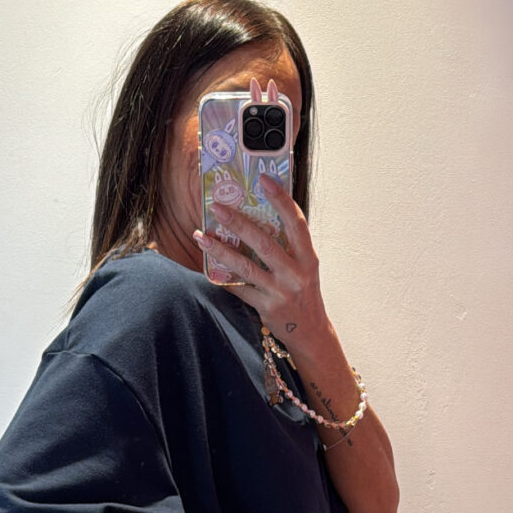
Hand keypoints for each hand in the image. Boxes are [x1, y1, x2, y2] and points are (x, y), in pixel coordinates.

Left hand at [193, 106, 328, 350]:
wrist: (310, 333)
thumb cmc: (303, 294)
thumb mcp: (305, 268)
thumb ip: (289, 246)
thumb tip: (261, 217)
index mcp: (308, 259)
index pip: (296, 223)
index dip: (282, 200)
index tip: (265, 180)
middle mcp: (296, 274)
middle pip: (264, 243)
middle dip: (239, 223)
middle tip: (218, 208)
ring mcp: (281, 292)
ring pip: (246, 267)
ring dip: (221, 250)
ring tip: (202, 236)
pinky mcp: (267, 308)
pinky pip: (240, 289)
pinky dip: (224, 278)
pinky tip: (209, 268)